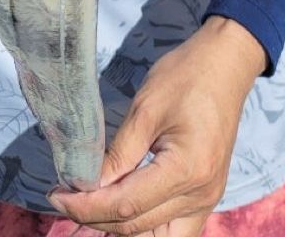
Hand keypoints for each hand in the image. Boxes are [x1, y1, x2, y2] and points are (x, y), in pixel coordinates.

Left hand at [49, 16, 265, 236]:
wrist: (226, 64)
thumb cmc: (186, 76)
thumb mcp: (146, 108)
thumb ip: (118, 153)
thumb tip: (87, 186)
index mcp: (187, 170)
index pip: (127, 205)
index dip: (87, 206)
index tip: (57, 196)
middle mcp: (201, 195)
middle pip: (138, 227)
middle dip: (96, 217)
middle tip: (64, 198)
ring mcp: (207, 200)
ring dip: (120, 226)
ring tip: (89, 205)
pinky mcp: (205, 196)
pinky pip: (171, 228)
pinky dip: (144, 225)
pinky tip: (119, 207)